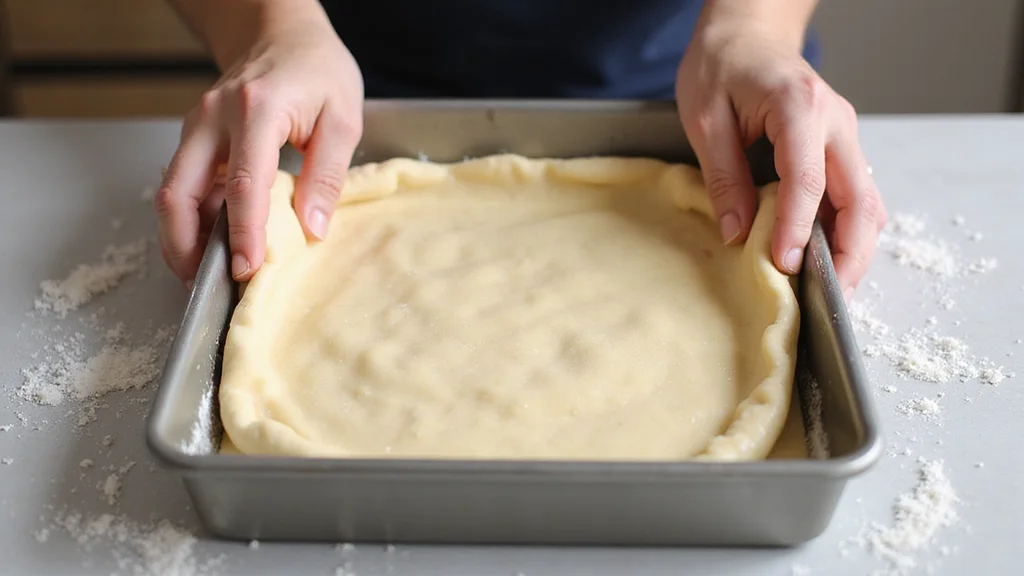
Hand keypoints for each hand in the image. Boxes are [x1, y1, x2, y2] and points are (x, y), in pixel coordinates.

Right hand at [156, 4, 362, 286]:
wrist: (282, 32)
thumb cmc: (317, 69)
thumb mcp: (343, 118)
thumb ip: (328, 175)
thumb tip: (313, 229)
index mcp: (257, 111)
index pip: (244, 184)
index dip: (242, 233)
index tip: (246, 269)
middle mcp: (214, 118)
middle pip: (178, 192)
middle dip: (184, 246)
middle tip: (206, 285)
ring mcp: (197, 126)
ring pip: (171, 191)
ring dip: (181, 237)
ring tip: (205, 274)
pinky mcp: (195, 136)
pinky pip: (183, 183)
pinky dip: (191, 217)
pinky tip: (212, 241)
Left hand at [675, 10, 886, 299]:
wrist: (746, 33)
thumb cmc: (722, 66)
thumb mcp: (705, 119)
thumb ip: (724, 176)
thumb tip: (736, 232)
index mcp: (801, 106)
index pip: (808, 179)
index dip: (797, 228)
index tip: (784, 265)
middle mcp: (836, 121)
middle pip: (859, 199)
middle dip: (850, 254)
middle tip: (830, 298)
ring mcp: (844, 134)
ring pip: (867, 202)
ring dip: (855, 249)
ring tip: (832, 290)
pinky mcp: (840, 147)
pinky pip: (855, 196)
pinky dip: (847, 231)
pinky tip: (827, 258)